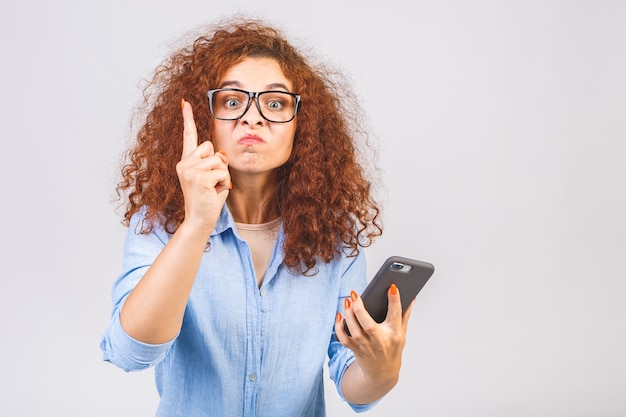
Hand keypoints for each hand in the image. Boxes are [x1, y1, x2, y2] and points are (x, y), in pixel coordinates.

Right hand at [177, 100, 230, 233]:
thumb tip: (221, 154)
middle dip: (218, 164)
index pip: (188, 136)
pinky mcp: (197, 178)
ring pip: (218, 160)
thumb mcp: (213, 177)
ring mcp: (188, 170)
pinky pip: (221, 172)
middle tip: (212, 182)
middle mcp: (184, 163)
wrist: (199, 219)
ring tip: (213, 188)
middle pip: (211, 147)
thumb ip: (215, 162)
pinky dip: (223, 183)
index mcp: (186, 162)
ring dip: (222, 175)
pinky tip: (214, 192)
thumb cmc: (207, 200)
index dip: (188, 119)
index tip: (184, 102)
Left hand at [335, 284, 413, 387]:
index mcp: (395, 335)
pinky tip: (339, 316)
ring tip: (347, 301)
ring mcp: (367, 347)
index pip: (396, 315)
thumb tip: (412, 297)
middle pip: (368, 325)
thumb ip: (405, 315)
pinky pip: (344, 339)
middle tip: (354, 295)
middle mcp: (380, 341)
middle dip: (360, 309)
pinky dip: (339, 328)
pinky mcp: (356, 350)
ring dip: (348, 315)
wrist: (383, 373)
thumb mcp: (402, 334)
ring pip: (354, 331)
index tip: (392, 287)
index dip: (395, 301)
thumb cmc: (393, 349)